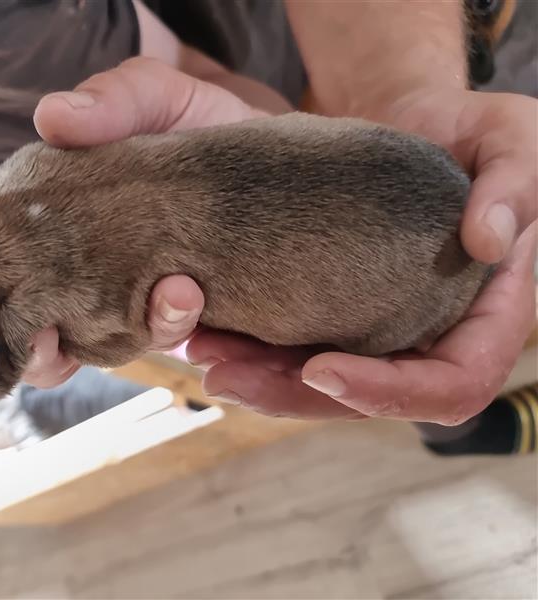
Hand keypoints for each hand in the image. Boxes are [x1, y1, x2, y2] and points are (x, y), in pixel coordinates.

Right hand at [0, 55, 288, 387]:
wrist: (302, 190)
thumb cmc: (225, 139)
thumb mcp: (169, 101)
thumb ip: (115, 101)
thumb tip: (51, 118)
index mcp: (60, 202)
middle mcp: (75, 260)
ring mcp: (116, 299)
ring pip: (59, 340)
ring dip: (53, 340)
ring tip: (61, 329)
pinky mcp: (169, 325)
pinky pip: (145, 342)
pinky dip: (154, 326)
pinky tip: (178, 295)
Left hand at [188, 89, 536, 424]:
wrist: (407, 117)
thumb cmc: (468, 127)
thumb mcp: (513, 138)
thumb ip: (517, 183)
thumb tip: (490, 243)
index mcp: (485, 316)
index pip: (452, 383)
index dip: (389, 392)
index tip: (321, 368)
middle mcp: (431, 336)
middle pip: (368, 399)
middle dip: (294, 396)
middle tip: (227, 376)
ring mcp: (379, 329)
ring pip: (320, 382)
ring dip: (258, 380)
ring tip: (203, 356)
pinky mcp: (336, 311)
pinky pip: (294, 346)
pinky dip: (250, 348)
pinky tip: (205, 334)